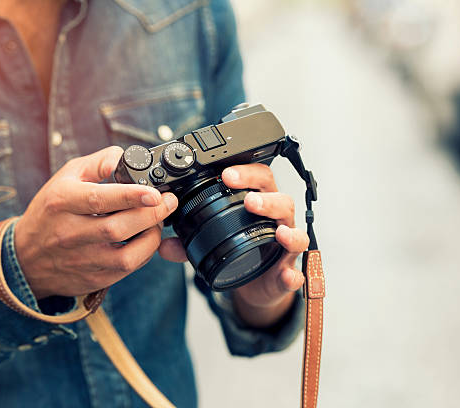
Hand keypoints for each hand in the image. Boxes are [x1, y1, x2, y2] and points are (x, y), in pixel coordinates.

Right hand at [14, 146, 177, 298]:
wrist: (26, 257)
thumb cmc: (51, 210)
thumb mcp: (67, 176)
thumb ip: (99, 162)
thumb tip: (125, 158)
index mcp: (62, 202)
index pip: (99, 199)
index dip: (131, 196)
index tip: (154, 192)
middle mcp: (70, 232)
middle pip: (118, 228)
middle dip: (152, 215)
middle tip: (167, 202)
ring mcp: (81, 259)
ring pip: (126, 256)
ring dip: (151, 237)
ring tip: (157, 221)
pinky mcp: (92, 278)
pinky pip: (127, 269)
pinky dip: (144, 253)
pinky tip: (146, 239)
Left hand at [158, 163, 308, 327]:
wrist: (257, 285)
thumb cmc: (241, 252)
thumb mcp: (211, 245)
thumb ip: (187, 245)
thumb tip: (163, 245)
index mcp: (260, 205)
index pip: (258, 179)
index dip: (247, 173)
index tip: (226, 174)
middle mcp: (278, 222)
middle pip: (282, 200)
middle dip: (267, 199)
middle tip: (250, 200)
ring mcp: (286, 247)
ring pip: (296, 232)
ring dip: (287, 230)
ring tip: (278, 232)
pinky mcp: (287, 273)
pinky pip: (296, 274)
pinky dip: (292, 276)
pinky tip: (286, 276)